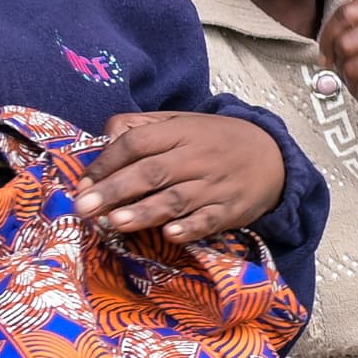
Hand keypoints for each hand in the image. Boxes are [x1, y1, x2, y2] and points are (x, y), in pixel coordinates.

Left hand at [82, 109, 288, 244]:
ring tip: (115, 223)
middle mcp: (197, 157)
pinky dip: (190, 228)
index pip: (137, 143)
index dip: (107, 162)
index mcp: (182, 131)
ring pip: (176, 199)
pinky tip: (170, 235)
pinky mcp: (230, 210)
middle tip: (85, 208)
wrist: (273, 157)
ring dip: (144, 212)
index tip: (84, 183)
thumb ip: (142, 127)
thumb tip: (105, 139)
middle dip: (115, 190)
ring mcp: (215, 185)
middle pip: (151, 172)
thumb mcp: (182, 122)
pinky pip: (209, 221)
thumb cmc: (216, 141)